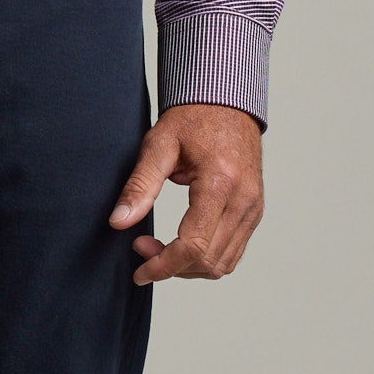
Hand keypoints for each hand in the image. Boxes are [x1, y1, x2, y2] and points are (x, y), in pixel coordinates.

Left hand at [109, 104, 263, 286]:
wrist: (227, 103)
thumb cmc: (192, 119)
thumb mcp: (159, 145)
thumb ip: (139, 185)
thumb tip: (118, 222)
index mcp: (221, 182)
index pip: (193, 245)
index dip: (162, 265)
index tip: (139, 271)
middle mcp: (244, 200)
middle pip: (208, 261)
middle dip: (170, 267)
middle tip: (141, 247)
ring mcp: (254, 208)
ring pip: (222, 264)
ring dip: (188, 268)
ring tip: (159, 248)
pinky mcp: (255, 212)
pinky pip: (232, 253)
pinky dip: (205, 260)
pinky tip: (181, 245)